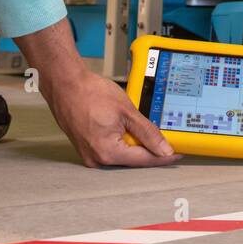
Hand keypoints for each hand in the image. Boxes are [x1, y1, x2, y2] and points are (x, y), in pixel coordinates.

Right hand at [42, 67, 179, 167]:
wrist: (65, 83)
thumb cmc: (90, 93)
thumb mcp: (127, 112)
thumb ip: (148, 133)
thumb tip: (164, 149)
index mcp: (107, 152)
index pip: (143, 160)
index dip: (163, 156)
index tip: (177, 154)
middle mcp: (96, 159)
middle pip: (132, 160)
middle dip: (149, 149)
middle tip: (166, 140)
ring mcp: (89, 154)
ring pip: (121, 154)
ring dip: (135, 144)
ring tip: (144, 130)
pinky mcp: (86, 147)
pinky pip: (110, 148)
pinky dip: (122, 140)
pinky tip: (128, 129)